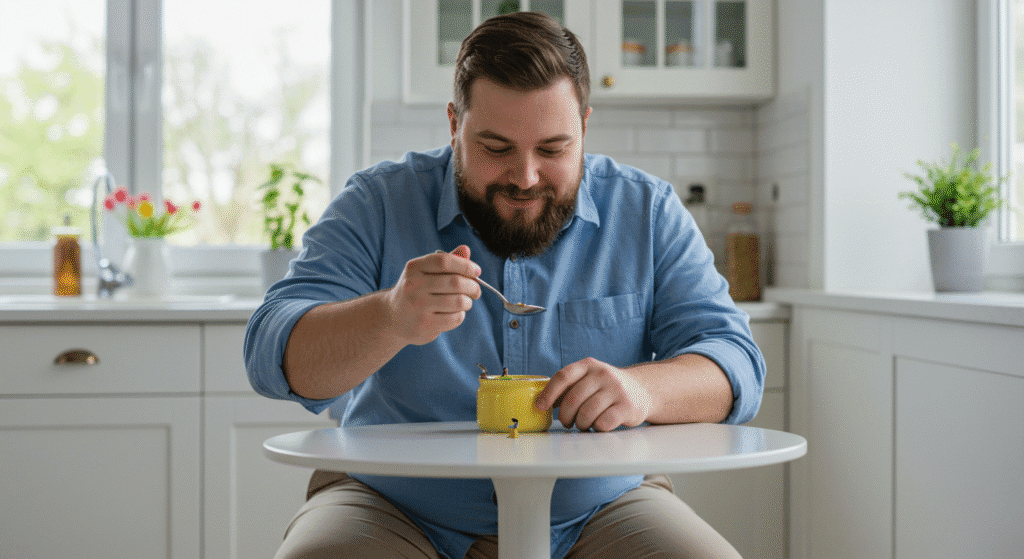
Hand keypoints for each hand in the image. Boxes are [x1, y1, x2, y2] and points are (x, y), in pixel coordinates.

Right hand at [384, 245, 480, 344]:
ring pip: (458, 301)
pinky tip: (454, 313)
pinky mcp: (424, 325)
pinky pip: (455, 318)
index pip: (444, 261)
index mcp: (414, 267)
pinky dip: (460, 315)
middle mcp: (413, 285)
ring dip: (468, 302)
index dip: (465, 265)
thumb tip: (466, 250)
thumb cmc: (416, 291)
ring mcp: (418, 306)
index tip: (476, 271)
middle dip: (473, 286)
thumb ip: (446, 261)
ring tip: (465, 302)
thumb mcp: (425, 272)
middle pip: (455, 282)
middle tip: (476, 291)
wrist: (393, 317)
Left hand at [535, 357, 653, 431]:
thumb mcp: (589, 379)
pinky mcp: (627, 407)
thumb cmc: (608, 388)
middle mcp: (603, 374)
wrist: (643, 390)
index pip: (563, 376)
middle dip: (565, 416)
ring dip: (581, 424)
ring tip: (584, 424)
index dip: (548, 393)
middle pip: (573, 399)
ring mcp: (616, 389)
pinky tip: (599, 424)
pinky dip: (596, 428)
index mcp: (589, 365)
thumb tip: (541, 402)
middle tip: (568, 422)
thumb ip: (568, 387)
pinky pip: (603, 423)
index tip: (540, 407)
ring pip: (587, 413)